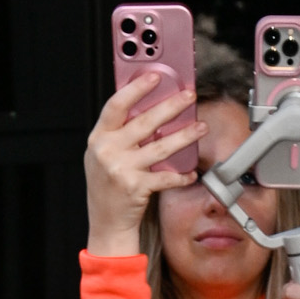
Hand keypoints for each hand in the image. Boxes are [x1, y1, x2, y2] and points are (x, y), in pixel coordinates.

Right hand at [84, 72, 204, 254]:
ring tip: (200, 127)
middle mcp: (108, 151)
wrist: (105, 222)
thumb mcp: (103, 154)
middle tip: (188, 96)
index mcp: (99, 138)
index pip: (116, 105)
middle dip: (170, 106)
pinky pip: (165, 177)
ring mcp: (121, 169)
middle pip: (144, 122)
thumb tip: (148, 108)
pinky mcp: (136, 188)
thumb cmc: (107, 187)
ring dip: (184, 136)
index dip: (136, 88)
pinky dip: (181, 175)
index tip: (155, 76)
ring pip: (160, 147)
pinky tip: (192, 172)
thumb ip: (119, 133)